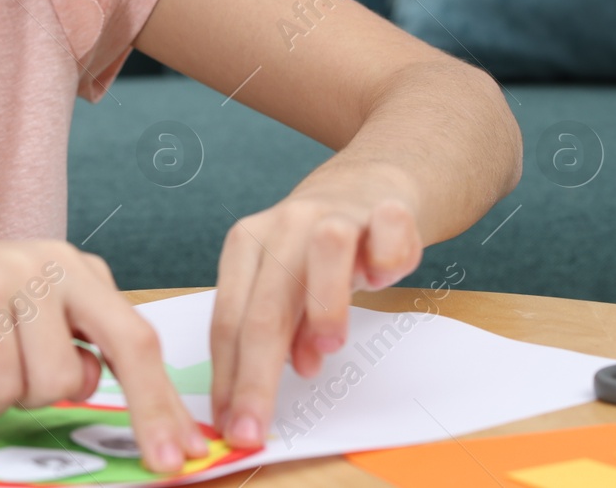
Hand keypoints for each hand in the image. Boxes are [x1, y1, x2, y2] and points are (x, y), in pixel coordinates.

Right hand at [0, 224, 210, 473]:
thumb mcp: (22, 326)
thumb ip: (68, 351)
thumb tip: (118, 402)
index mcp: (79, 273)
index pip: (138, 339)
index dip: (164, 400)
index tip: (186, 450)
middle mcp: (59, 265)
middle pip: (129, 346)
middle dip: (151, 412)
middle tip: (161, 463)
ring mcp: (20, 275)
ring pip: (54, 382)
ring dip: (17, 396)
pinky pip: (2, 382)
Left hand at [209, 171, 423, 448]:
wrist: (365, 188)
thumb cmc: (317, 253)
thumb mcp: (287, 289)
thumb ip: (281, 333)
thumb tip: (282, 380)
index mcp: (246, 246)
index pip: (227, 322)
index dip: (227, 379)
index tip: (230, 428)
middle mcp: (283, 227)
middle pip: (264, 306)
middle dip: (256, 376)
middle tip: (255, 424)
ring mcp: (333, 213)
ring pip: (323, 252)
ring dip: (324, 307)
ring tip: (326, 350)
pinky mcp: (383, 209)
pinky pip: (387, 230)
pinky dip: (388, 257)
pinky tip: (383, 278)